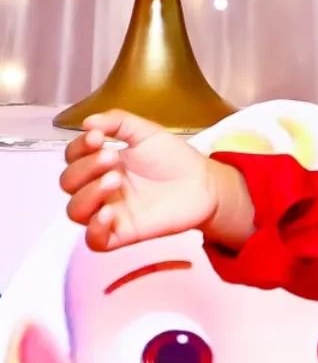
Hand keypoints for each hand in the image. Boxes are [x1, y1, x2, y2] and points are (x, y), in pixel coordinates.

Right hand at [59, 111, 235, 252]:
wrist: (204, 182)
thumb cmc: (174, 158)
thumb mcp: (145, 132)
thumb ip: (117, 122)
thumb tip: (88, 121)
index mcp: (101, 163)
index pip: (72, 157)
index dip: (78, 147)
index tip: (98, 137)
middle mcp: (101, 188)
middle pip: (69, 183)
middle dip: (85, 168)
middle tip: (112, 157)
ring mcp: (111, 211)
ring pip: (76, 211)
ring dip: (88, 193)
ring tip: (115, 179)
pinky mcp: (124, 233)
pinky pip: (95, 241)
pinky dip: (94, 228)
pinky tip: (109, 212)